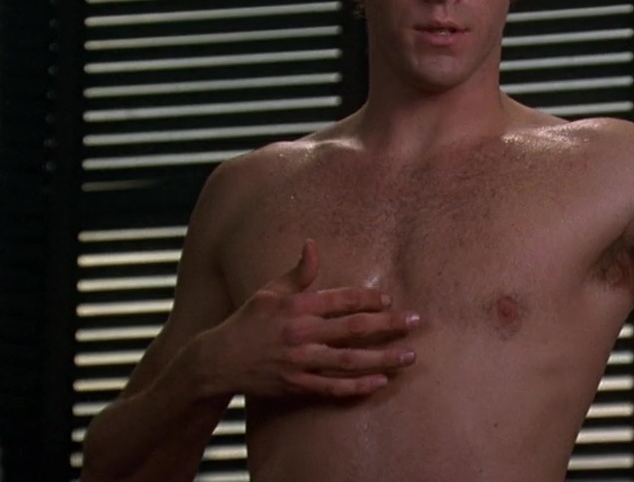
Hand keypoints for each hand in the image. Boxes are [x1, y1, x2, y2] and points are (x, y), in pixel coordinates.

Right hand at [200, 239, 418, 399]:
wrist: (218, 361)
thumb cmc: (248, 321)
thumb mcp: (270, 292)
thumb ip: (298, 272)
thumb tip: (312, 244)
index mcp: (297, 307)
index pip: (341, 299)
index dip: (368, 299)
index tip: (388, 300)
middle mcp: (300, 333)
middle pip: (353, 329)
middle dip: (388, 325)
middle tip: (415, 322)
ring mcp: (299, 362)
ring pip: (348, 361)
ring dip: (382, 358)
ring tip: (409, 356)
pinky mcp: (296, 386)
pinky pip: (332, 388)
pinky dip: (357, 386)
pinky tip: (380, 382)